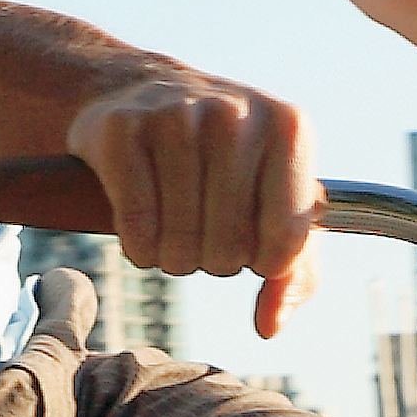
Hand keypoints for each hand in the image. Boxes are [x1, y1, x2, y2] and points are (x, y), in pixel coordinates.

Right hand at [67, 67, 315, 338]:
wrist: (143, 92)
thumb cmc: (222, 162)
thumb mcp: (274, 199)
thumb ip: (295, 269)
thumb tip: (270, 325)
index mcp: (288, 128)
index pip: (283, 242)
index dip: (263, 262)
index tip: (250, 242)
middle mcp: (235, 115)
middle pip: (228, 250)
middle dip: (213, 259)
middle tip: (203, 230)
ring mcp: (175, 116)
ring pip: (180, 245)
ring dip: (172, 257)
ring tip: (172, 226)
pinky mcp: (121, 130)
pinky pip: (135, 229)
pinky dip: (138, 247)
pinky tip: (142, 225)